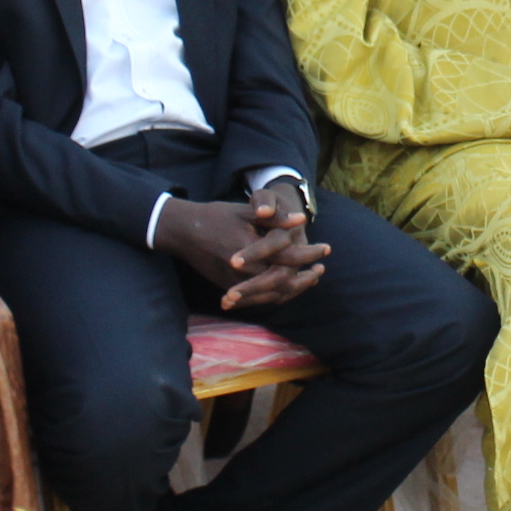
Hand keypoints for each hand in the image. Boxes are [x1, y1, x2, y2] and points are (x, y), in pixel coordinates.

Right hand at [154, 189, 331, 307]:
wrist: (184, 232)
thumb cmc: (216, 216)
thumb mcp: (245, 211)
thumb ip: (274, 218)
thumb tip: (301, 220)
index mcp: (250, 250)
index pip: (288, 257)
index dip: (310, 253)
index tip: (326, 248)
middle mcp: (243, 272)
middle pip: (284, 282)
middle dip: (306, 276)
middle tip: (321, 267)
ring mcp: (235, 283)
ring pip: (272, 294)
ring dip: (295, 288)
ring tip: (311, 277)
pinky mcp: (230, 288)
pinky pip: (259, 298)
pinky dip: (278, 294)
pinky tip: (289, 287)